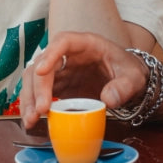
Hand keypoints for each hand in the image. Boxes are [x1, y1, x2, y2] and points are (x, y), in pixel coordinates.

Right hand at [22, 32, 146, 128]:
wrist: (127, 80)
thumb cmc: (129, 72)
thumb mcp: (133, 78)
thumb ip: (124, 87)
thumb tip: (108, 100)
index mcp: (86, 44)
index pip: (63, 41)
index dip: (50, 55)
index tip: (41, 71)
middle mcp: (68, 55)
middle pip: (42, 63)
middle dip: (38, 87)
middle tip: (41, 110)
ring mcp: (60, 70)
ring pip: (34, 79)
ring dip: (29, 98)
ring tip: (30, 120)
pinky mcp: (57, 86)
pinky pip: (38, 93)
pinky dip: (32, 106)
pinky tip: (31, 121)